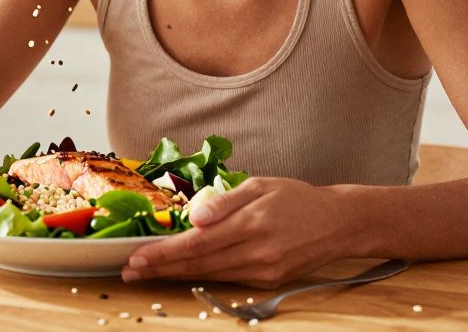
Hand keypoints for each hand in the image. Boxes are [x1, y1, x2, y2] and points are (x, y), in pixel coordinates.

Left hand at [121, 177, 354, 288]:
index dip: (164, 253)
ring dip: (175, 275)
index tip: (137, 257)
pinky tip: (180, 272)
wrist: (337, 223)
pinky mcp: (269, 281)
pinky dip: (201, 276)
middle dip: (160, 269)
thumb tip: (194, 217)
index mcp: (253, 224)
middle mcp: (258, 252)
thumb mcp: (260, 186)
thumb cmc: (296, 198)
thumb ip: (225, 201)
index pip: (198, 244)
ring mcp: (264, 271)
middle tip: (130, 271)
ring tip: (147, 273)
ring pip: (210, 276)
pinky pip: (227, 279)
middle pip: (199, 265)